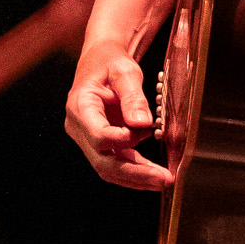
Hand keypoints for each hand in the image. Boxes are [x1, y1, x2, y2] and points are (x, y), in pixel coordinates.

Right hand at [65, 41, 174, 191]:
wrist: (102, 63)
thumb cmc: (110, 63)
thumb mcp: (124, 71)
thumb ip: (133, 97)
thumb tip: (142, 123)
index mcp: (80, 107)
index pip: (96, 134)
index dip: (117, 140)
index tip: (141, 135)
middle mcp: (80, 129)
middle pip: (103, 160)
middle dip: (134, 173)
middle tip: (163, 178)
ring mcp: (89, 140)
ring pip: (110, 168)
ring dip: (138, 177)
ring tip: (164, 180)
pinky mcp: (102, 145)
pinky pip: (118, 162)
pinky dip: (138, 169)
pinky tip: (156, 173)